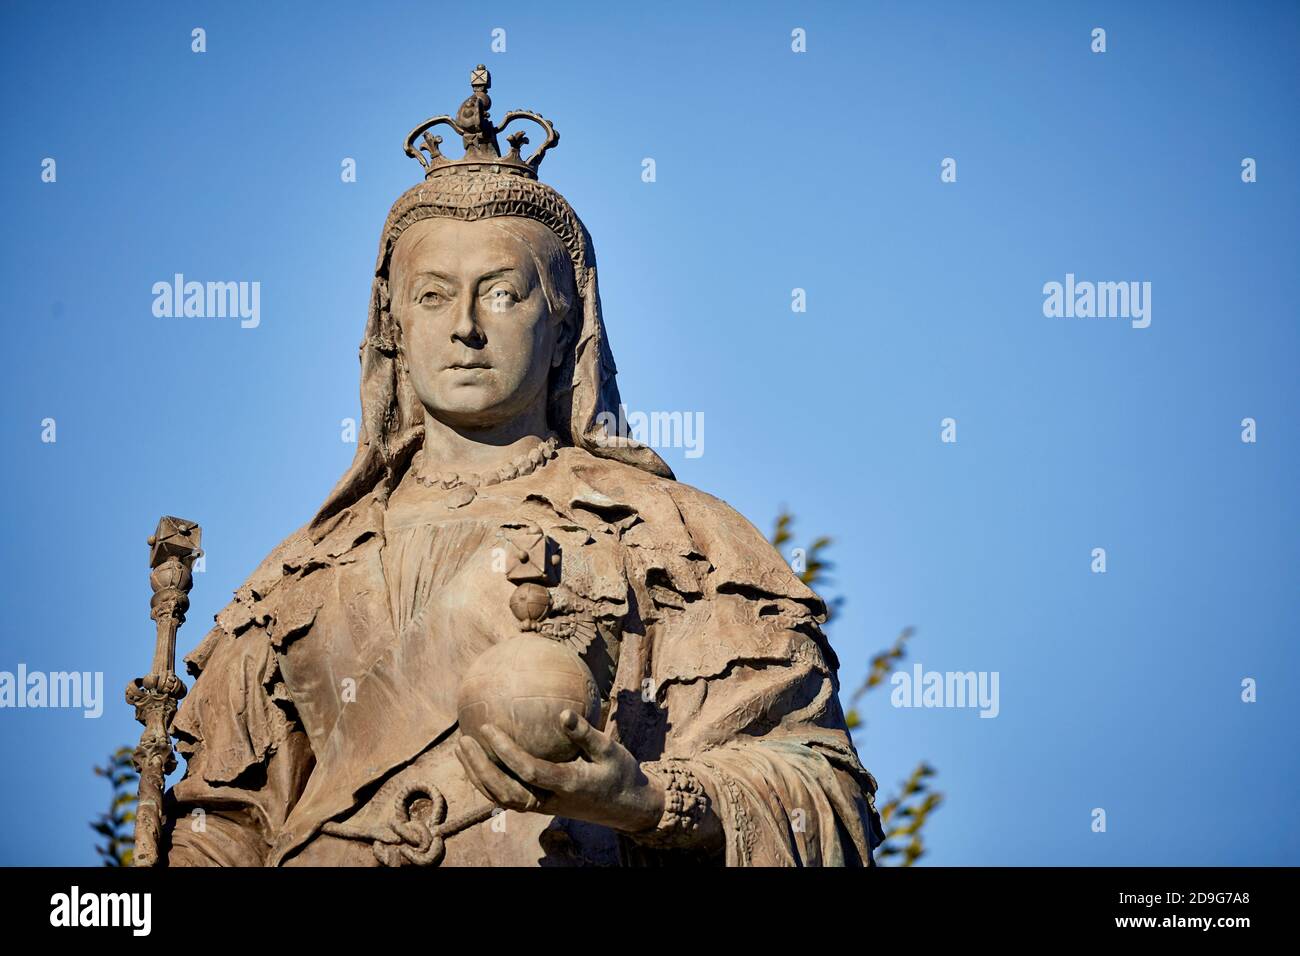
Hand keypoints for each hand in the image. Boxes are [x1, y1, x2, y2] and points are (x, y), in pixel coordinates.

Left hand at [455, 709, 665, 833]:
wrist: (626, 807)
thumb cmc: (620, 773)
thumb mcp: (610, 750)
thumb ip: (586, 733)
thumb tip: (563, 712)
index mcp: (566, 784)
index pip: (527, 770)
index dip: (504, 751)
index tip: (487, 727)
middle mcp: (549, 800)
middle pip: (504, 790)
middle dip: (480, 767)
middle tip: (464, 739)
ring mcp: (543, 806)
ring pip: (501, 798)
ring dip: (478, 775)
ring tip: (462, 748)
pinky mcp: (540, 806)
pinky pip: (507, 797)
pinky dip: (488, 781)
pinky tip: (479, 759)